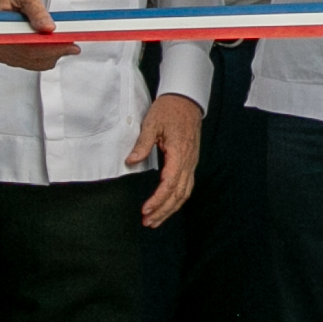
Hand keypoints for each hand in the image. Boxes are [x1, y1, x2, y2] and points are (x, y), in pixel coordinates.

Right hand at [0, 0, 82, 69]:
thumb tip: (48, 28)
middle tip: (74, 45)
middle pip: (33, 57)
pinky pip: (32, 61)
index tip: (69, 45)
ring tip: (67, 43)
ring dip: (53, 54)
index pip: (28, 47)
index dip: (51, 48)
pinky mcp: (11, 55)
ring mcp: (5, 53)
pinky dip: (46, 55)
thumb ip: (36, 11)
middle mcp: (0, 46)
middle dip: (56, 51)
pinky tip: (56, 46)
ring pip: (35, 62)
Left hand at [130, 93, 203, 226]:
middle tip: (148, 222)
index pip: (169, 184)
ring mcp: (191, 163)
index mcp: (179, 154)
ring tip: (155, 220)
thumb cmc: (169, 110)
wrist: (186, 100)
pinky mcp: (190, 162)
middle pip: (178, 194)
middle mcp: (188, 162)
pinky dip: (177, 200)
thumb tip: (131, 161)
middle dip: (163, 211)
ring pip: (184, 193)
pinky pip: (186, 186)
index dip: (158, 200)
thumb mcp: (152, 124)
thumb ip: (142, 144)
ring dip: (170, 209)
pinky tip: (167, 206)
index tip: (145, 210)